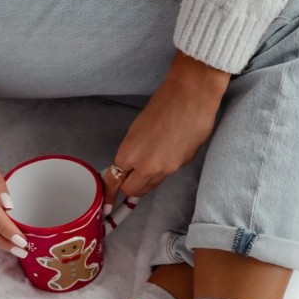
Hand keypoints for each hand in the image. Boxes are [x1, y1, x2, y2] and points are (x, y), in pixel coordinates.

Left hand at [103, 51, 230, 208]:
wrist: (193, 95)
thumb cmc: (164, 103)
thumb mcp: (137, 128)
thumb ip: (133, 151)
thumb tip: (133, 164)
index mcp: (131, 153)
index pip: (115, 181)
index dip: (109, 192)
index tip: (105, 204)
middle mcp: (148, 167)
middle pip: (133, 190)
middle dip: (130, 186)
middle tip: (131, 178)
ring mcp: (168, 169)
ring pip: (152, 184)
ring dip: (147, 179)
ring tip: (151, 161)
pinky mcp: (184, 165)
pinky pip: (169, 172)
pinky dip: (166, 165)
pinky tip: (170, 148)